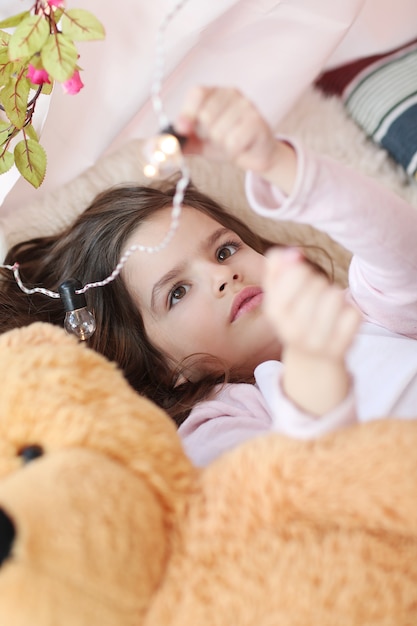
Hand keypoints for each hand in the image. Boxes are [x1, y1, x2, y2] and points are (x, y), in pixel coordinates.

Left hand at [175, 86, 279, 173]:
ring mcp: (247, 105)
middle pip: (206, 115)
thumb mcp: (199, 142)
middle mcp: (231, 93)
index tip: (183, 130)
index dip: (187, 112)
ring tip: (231, 143)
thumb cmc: (226, 144)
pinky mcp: (258, 122)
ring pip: (219, 132)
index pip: (197, 93)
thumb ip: (180, 141)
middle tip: (217, 138)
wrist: (256, 155)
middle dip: (207, 135)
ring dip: (222, 145)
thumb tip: (155, 144)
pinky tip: (241, 148)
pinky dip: (233, 151)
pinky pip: (233, 141)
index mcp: (214, 93)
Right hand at [262, 247, 361, 414]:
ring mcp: (318, 341)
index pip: (296, 272)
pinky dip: (349, 312)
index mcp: (274, 313)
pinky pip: (353, 313)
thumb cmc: (293, 317)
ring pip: (336, 296)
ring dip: (335, 296)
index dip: (301, 271)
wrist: (310, 359)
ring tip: (327, 308)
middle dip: (318, 284)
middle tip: (314, 298)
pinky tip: (339, 321)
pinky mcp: (342, 345)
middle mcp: (293, 330)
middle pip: (318, 283)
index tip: (300, 281)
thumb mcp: (277, 295)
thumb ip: (276, 267)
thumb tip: (292, 252)